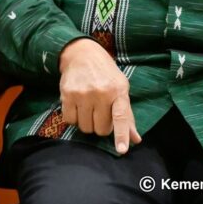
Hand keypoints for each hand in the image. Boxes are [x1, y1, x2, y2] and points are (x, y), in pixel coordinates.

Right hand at [58, 38, 141, 153]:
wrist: (82, 53)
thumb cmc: (105, 74)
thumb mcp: (121, 88)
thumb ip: (127, 115)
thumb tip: (135, 140)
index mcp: (118, 91)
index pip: (121, 117)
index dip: (121, 135)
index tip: (122, 150)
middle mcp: (101, 92)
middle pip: (100, 129)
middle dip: (100, 125)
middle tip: (100, 112)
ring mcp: (83, 93)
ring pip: (85, 127)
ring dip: (86, 122)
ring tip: (88, 107)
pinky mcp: (67, 94)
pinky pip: (70, 120)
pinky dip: (73, 118)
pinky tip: (77, 105)